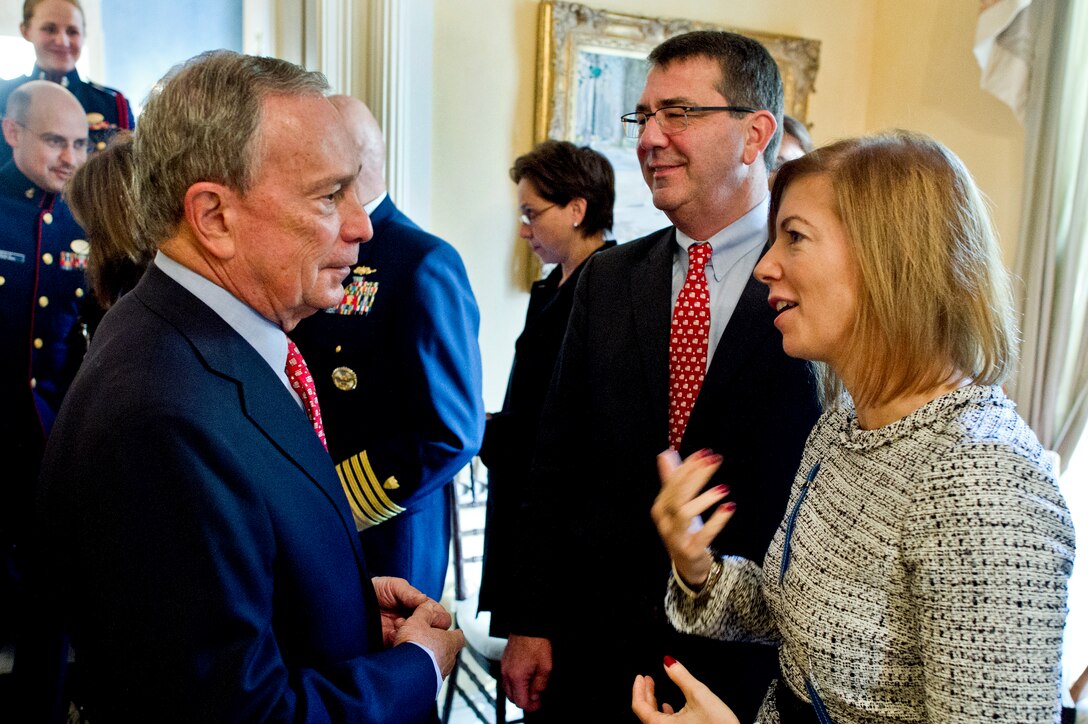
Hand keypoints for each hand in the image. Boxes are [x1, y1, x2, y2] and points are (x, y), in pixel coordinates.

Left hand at [372, 577, 452, 647]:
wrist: (352, 602)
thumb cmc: (373, 590)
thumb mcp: (393, 586)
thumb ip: (409, 592)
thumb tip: (424, 599)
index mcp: (418, 606)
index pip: (438, 614)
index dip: (437, 615)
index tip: (429, 613)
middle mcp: (413, 621)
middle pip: (434, 630)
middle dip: (428, 626)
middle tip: (416, 620)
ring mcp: (404, 632)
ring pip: (420, 641)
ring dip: (413, 633)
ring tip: (399, 623)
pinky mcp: (392, 643)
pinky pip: (403, 646)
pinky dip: (400, 640)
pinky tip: (392, 632)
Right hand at [392, 604, 464, 677]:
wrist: (407, 675)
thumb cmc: (415, 647)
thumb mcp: (417, 621)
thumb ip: (424, 612)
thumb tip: (427, 606)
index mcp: (449, 642)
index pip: (459, 636)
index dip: (455, 632)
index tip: (454, 631)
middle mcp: (448, 660)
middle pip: (448, 651)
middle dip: (438, 646)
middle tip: (428, 642)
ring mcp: (440, 675)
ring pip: (438, 664)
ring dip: (428, 660)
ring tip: (415, 655)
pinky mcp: (429, 686)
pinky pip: (427, 676)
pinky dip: (421, 672)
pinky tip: (410, 669)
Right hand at [501, 634, 551, 712]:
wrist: (529, 626)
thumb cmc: (537, 643)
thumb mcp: (545, 667)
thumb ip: (540, 685)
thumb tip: (535, 696)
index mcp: (516, 677)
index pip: (520, 702)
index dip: (531, 706)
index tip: (539, 704)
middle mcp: (506, 673)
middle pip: (512, 698)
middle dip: (525, 701)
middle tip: (537, 699)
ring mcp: (504, 667)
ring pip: (508, 689)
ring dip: (519, 693)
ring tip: (532, 688)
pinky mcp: (504, 662)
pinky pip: (506, 679)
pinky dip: (514, 684)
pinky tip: (525, 679)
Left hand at [632, 657, 740, 723]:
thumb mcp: (699, 695)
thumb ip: (681, 676)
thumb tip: (669, 661)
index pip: (639, 706)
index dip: (638, 689)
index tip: (641, 676)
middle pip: (645, 713)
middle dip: (646, 694)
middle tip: (647, 679)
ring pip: (655, 720)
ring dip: (654, 704)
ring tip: (655, 690)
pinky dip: (664, 715)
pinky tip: (670, 708)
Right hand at [652, 450, 733, 586]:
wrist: (687, 566)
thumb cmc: (684, 530)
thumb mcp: (677, 505)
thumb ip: (672, 480)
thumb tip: (666, 453)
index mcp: (661, 507)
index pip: (672, 482)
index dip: (688, 466)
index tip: (705, 453)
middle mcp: (665, 521)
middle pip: (678, 494)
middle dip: (695, 476)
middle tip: (714, 461)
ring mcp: (676, 537)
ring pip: (685, 513)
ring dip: (704, 498)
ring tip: (723, 488)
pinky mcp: (691, 550)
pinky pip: (704, 535)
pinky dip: (716, 521)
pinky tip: (729, 507)